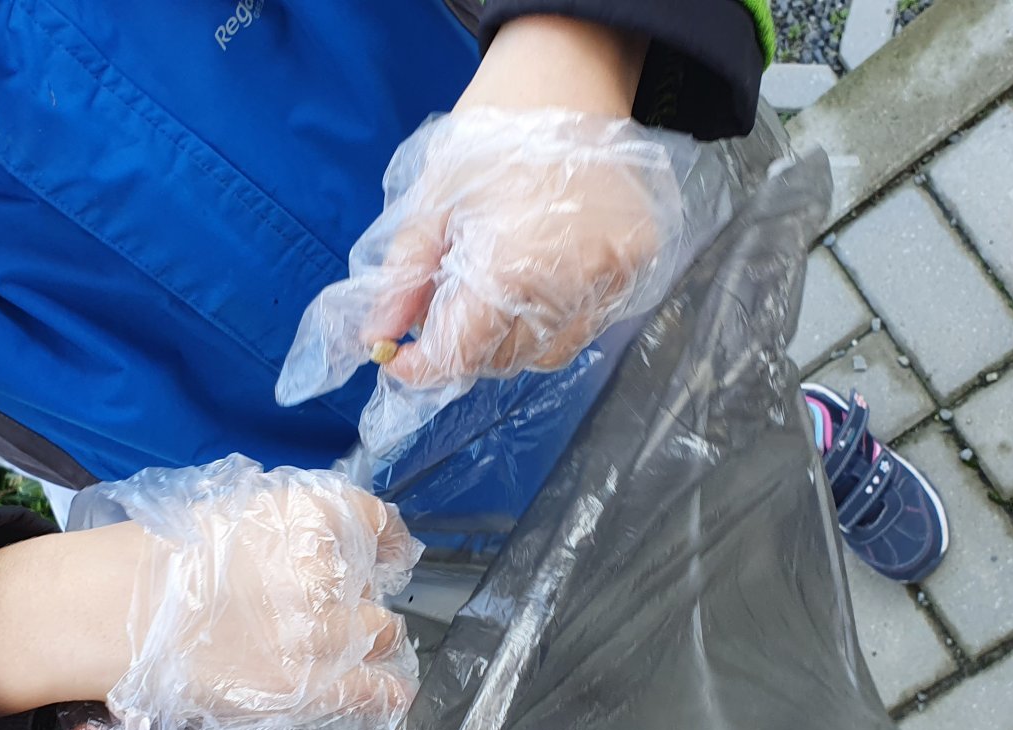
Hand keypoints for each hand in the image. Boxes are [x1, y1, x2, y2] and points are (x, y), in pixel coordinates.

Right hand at [0, 456, 422, 729]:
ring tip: (334, 650)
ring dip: (366, 641)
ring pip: (383, 634)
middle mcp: (330, 568)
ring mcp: (324, 630)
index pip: (378, 522)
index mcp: (313, 514)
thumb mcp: (237, 513)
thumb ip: (292, 530)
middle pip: (375, 584)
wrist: (119, 610)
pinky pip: (376, 691)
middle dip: (357, 597)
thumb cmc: (162, 558)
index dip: (383, 543)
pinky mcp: (310, 686)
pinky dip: (384, 693)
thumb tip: (328, 548)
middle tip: (324, 611)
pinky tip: (385, 693)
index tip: (383, 555)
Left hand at [276, 19, 704, 455]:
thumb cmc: (489, 138)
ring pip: (550, 351)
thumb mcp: (432, 204)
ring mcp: (612, 276)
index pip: (462, 352)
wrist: (563, 80)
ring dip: (510, 341)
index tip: (399, 359)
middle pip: (506, 358)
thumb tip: (377, 339)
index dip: (424, 365)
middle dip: (465, 350)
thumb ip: (404, 279)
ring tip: (488, 297)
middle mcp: (570, 282)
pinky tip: (532, 284)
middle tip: (440, 318)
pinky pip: (587, 324)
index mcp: (512, 264)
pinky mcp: (636, 266)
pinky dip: (552, 320)